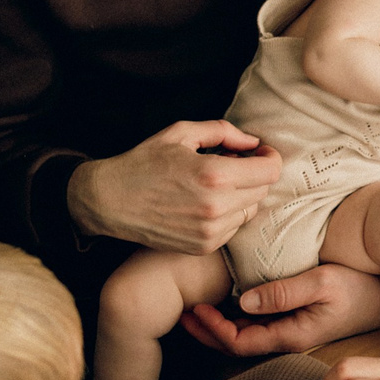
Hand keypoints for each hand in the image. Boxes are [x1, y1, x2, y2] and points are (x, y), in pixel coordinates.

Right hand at [68, 121, 283, 253]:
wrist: (109, 201)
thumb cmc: (144, 162)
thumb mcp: (181, 133)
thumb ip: (223, 132)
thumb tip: (253, 142)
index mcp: (214, 175)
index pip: (269, 171)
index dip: (270, 157)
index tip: (260, 152)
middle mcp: (217, 207)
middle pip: (262, 190)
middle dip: (254, 174)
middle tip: (232, 163)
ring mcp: (210, 232)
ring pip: (250, 210)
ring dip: (242, 195)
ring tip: (215, 183)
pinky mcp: (203, 247)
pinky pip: (233, 228)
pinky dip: (227, 214)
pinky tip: (204, 203)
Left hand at [180, 264, 379, 356]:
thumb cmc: (359, 286)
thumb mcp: (323, 284)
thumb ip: (283, 294)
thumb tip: (243, 302)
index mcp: (291, 334)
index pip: (240, 342)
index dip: (214, 329)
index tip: (196, 307)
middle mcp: (288, 337)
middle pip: (236, 344)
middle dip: (207, 330)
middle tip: (182, 309)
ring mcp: (292, 331)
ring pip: (246, 335)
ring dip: (218, 324)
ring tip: (195, 306)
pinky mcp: (296, 322)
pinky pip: (259, 325)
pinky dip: (236, 316)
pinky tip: (225, 302)